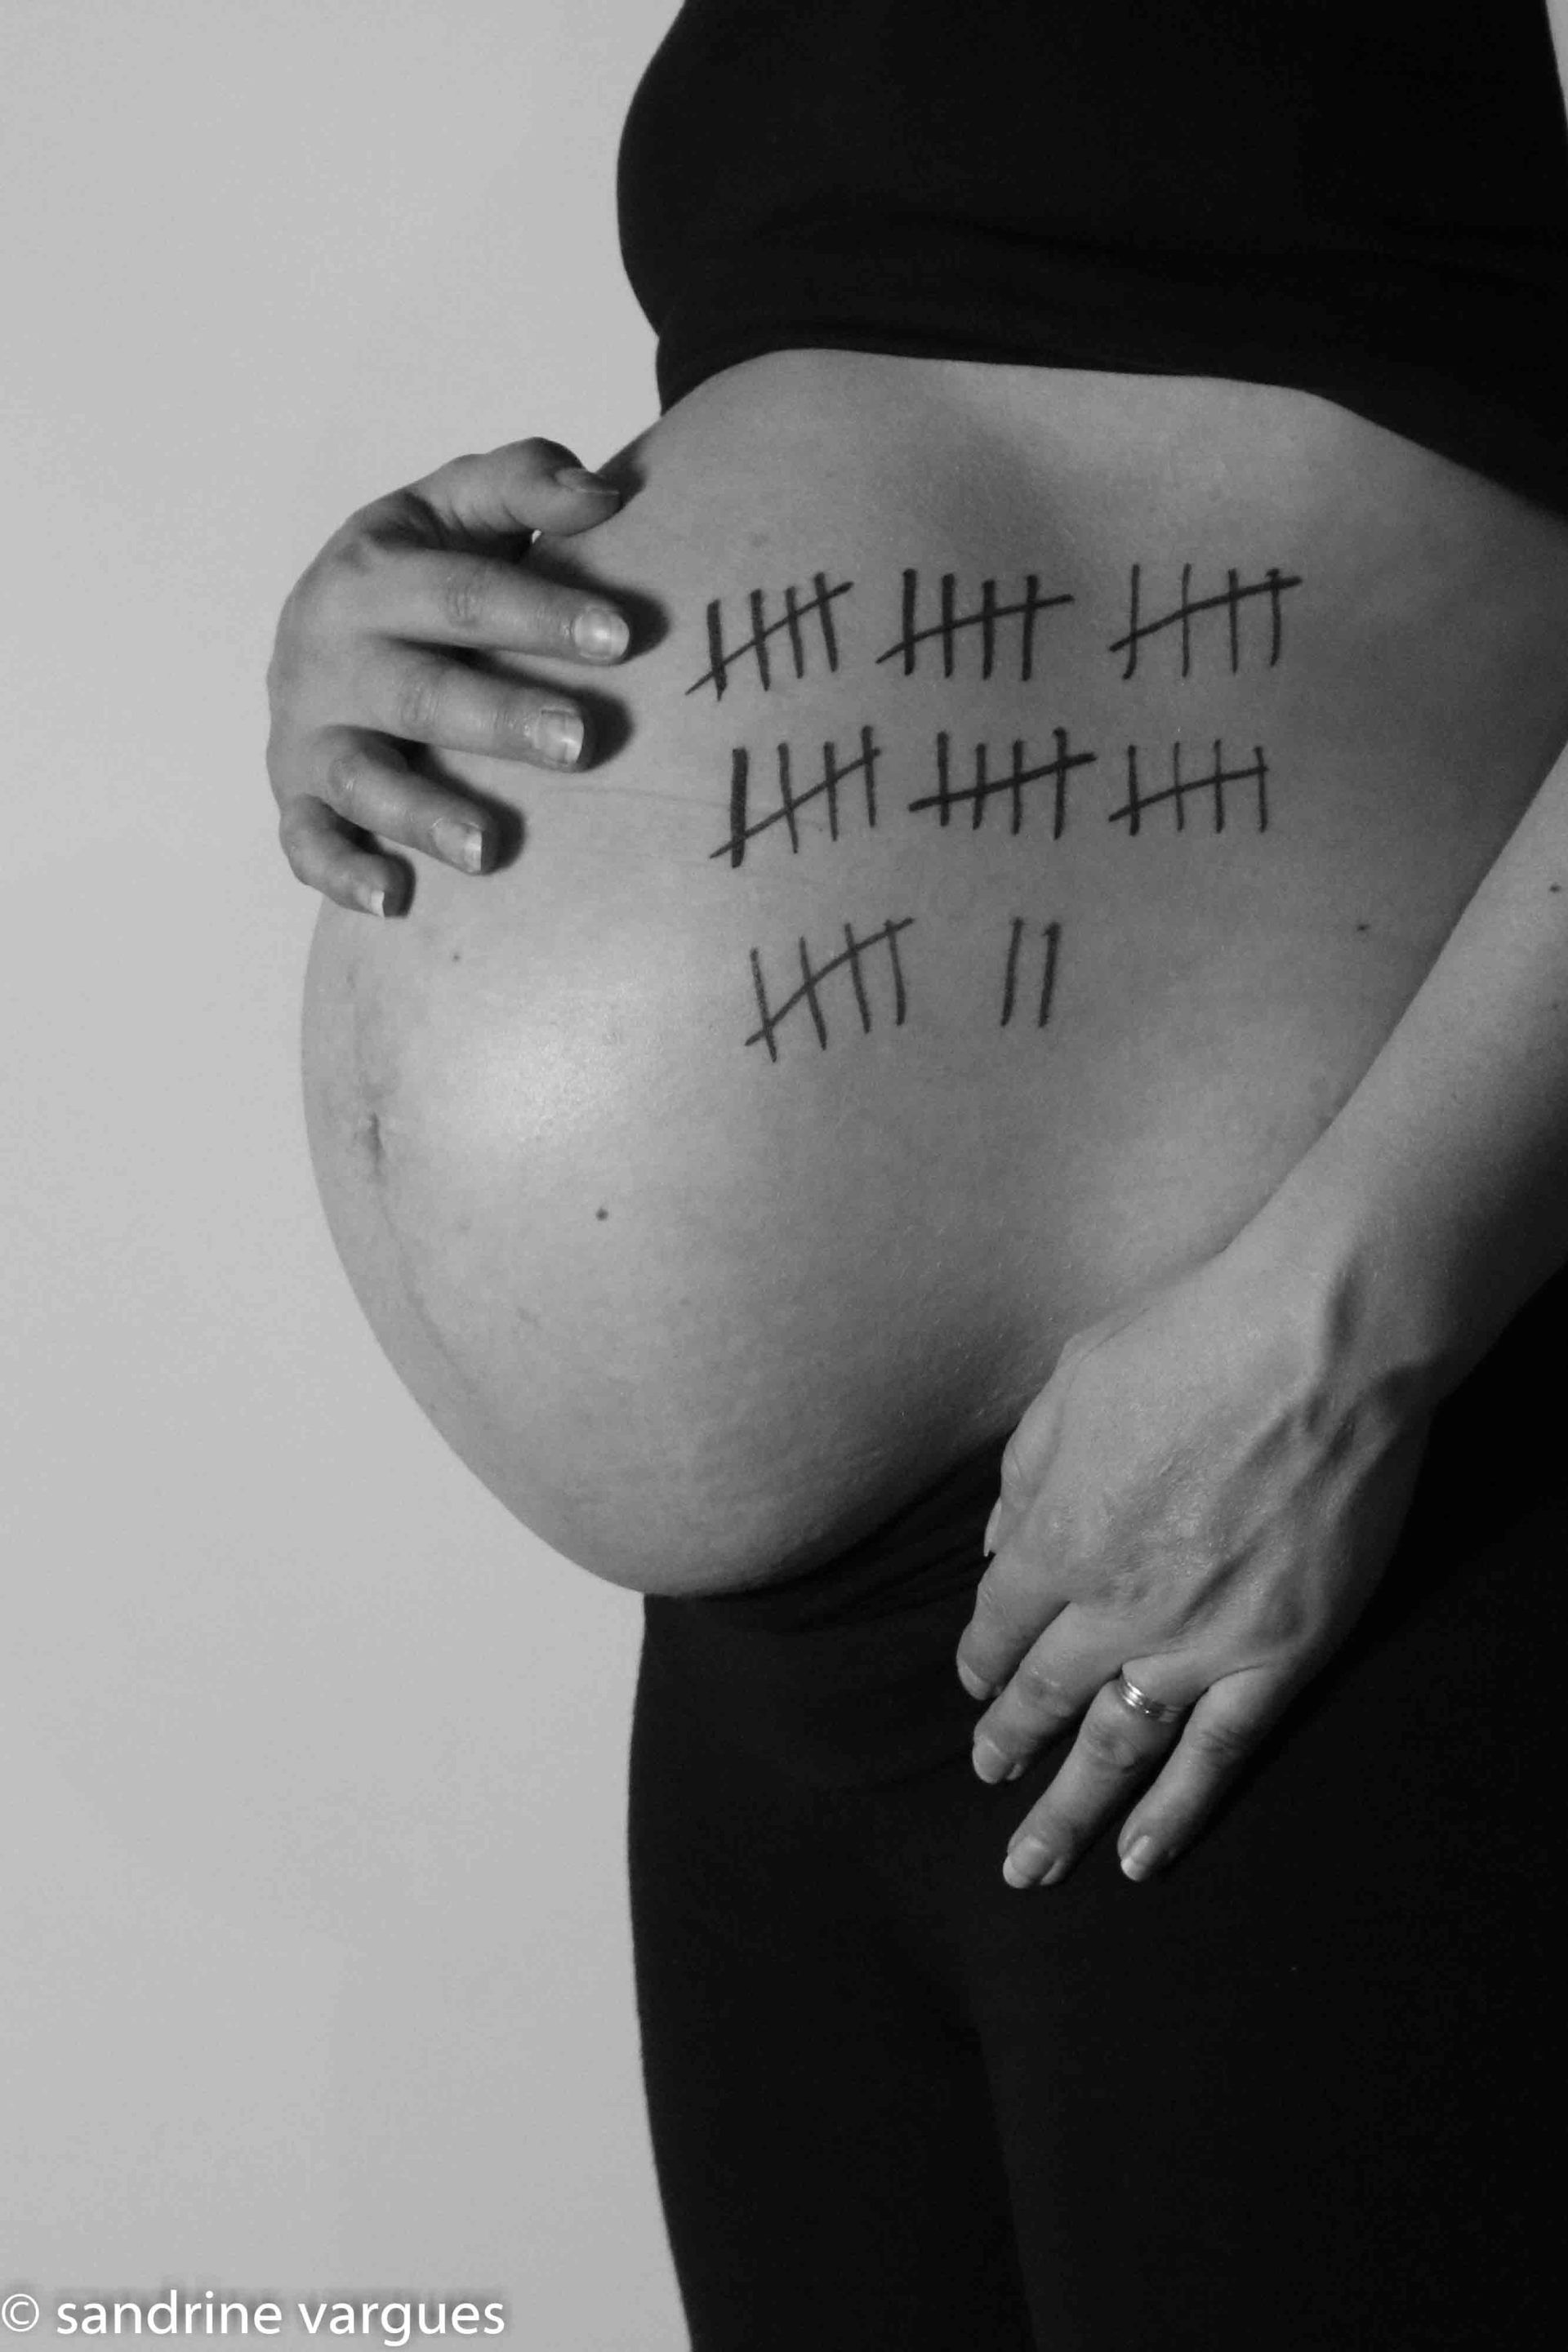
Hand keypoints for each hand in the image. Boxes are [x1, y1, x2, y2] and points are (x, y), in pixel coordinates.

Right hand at [267, 437, 633, 913]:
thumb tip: (605, 497)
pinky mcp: (296, 795)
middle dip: (499, 719)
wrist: (324, 624)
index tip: (622, 636)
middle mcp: (330, 652)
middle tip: (580, 743)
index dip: (540, 613)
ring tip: (489, 847)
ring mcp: (309, 730)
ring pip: (362, 778)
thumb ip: (526, 482)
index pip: (463, 593)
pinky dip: (341, 873)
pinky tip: (393, 900)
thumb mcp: (458, 505)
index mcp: (373, 571)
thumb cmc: (421, 569)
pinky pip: (306, 843)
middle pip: (420, 692)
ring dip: (423, 814)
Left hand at [954, 1241, 1433, 1885]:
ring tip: (1032, 1864)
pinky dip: (1177, 1811)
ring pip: (1116, 1749)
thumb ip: (1025, 1474)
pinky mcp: (1281, 1656)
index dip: (980, 1657)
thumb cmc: (1192, 1340)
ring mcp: (1199, 1642)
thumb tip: (998, 1543)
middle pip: (1042, 1695)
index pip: (998, 1622)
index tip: (975, 1681)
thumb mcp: (1071, 1385)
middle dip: (1007, 1744)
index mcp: (1056, 1537)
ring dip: (1067, 1812)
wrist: (1322, 1346)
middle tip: (987, 1779)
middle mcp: (1113, 1606)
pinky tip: (1141, 1857)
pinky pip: (1219, 1754)